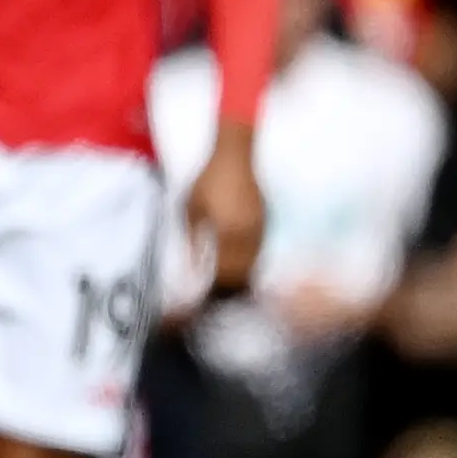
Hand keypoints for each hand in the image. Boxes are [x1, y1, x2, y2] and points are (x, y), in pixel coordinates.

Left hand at [189, 122, 265, 299]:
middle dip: (228, 291)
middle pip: (242, 275)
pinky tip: (235, 269)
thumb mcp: (190, 211)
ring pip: (253, 266)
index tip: (203, 299)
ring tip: (223, 290)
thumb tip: (192, 271)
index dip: (214, 290)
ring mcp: (260, 230)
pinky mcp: (266, 224)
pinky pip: (258, 253)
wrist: (235, 156)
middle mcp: (248, 235)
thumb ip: (192, 242)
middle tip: (213, 300)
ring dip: (239, 279)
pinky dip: (247, 265)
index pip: (224, 273)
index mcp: (227, 233)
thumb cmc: (207, 180)